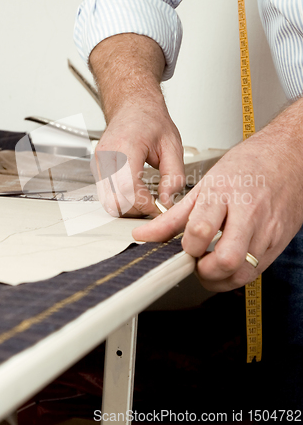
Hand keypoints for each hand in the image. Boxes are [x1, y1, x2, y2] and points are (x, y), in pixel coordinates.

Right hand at [92, 102, 184, 216]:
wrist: (132, 106)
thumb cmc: (149, 120)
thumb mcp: (172, 145)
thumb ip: (173, 175)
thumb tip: (167, 200)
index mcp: (125, 147)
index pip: (129, 189)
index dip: (145, 204)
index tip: (160, 206)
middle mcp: (106, 156)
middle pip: (115, 200)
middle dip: (137, 210)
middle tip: (155, 205)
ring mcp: (98, 163)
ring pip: (108, 202)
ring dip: (129, 207)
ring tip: (147, 199)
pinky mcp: (97, 170)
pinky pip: (106, 195)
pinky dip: (122, 200)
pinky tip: (137, 193)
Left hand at [133, 120, 302, 290]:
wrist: (288, 156)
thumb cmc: (249, 165)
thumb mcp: (206, 184)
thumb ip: (174, 215)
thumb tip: (146, 234)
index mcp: (224, 193)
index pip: (200, 230)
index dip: (187, 248)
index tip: (184, 248)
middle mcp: (248, 213)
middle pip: (226, 260)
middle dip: (206, 272)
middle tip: (198, 263)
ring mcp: (267, 230)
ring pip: (243, 273)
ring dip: (221, 278)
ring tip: (212, 263)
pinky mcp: (279, 242)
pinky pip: (257, 271)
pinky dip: (238, 273)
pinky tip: (230, 259)